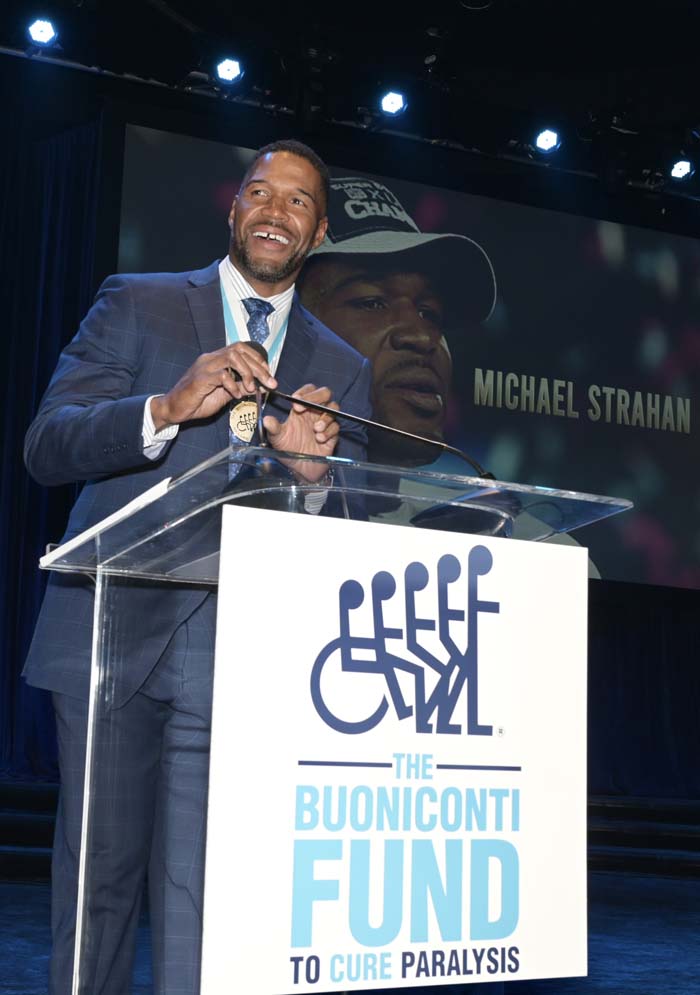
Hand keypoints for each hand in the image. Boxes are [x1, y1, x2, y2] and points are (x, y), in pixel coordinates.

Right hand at [150, 343, 276, 430]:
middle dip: (259, 367)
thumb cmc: (197, 401)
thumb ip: (240, 387)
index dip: (257, 359)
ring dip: (247, 372)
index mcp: (216, 359)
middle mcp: (210, 359)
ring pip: (232, 358)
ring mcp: (204, 367)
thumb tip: (259, 385)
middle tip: (270, 383)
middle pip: (239, 351)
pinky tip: (235, 395)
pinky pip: (222, 375)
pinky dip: (233, 385)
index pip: (241, 348)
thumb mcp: (224, 393)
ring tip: (252, 388)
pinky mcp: (200, 379)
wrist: (174, 409)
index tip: (268, 374)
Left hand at [263, 384, 338, 481]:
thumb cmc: (288, 450)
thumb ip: (273, 428)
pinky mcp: (333, 435)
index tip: (296, 402)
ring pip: (333, 408)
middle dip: (317, 397)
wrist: (300, 469)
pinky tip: (320, 439)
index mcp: (302, 409)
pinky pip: (336, 427)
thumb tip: (266, 419)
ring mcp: (325, 423)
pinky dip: (329, 431)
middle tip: (307, 406)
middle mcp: (315, 413)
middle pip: (325, 393)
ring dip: (325, 417)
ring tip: (315, 429)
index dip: (304, 393)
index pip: (308, 391)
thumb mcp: (277, 439)